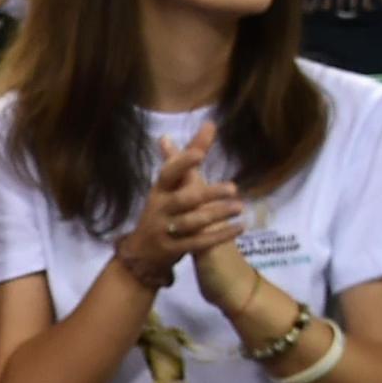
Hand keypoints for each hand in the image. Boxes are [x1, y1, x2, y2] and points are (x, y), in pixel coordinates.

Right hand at [111, 123, 239, 288]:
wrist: (141, 254)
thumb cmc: (162, 212)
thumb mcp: (169, 186)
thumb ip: (186, 158)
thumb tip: (193, 128)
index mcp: (159, 190)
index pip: (169, 173)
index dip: (182, 163)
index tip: (199, 154)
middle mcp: (160, 209)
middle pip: (184, 200)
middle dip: (208, 194)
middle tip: (233, 188)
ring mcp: (165, 231)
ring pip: (192, 222)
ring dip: (217, 215)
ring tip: (240, 207)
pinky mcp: (173, 249)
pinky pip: (199, 243)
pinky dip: (220, 235)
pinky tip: (239, 227)